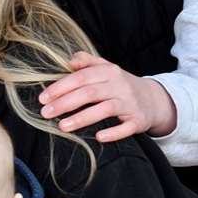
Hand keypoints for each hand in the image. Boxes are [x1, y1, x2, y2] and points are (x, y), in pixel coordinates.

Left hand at [39, 52, 176, 141]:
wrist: (154, 99)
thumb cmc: (120, 84)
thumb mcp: (106, 68)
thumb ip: (87, 61)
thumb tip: (69, 60)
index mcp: (109, 71)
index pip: (81, 77)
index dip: (60, 87)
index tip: (43, 98)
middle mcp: (120, 86)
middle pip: (89, 93)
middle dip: (65, 103)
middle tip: (45, 113)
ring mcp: (130, 103)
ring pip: (105, 109)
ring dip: (82, 118)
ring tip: (62, 126)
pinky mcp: (139, 120)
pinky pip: (126, 128)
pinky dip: (113, 133)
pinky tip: (98, 137)